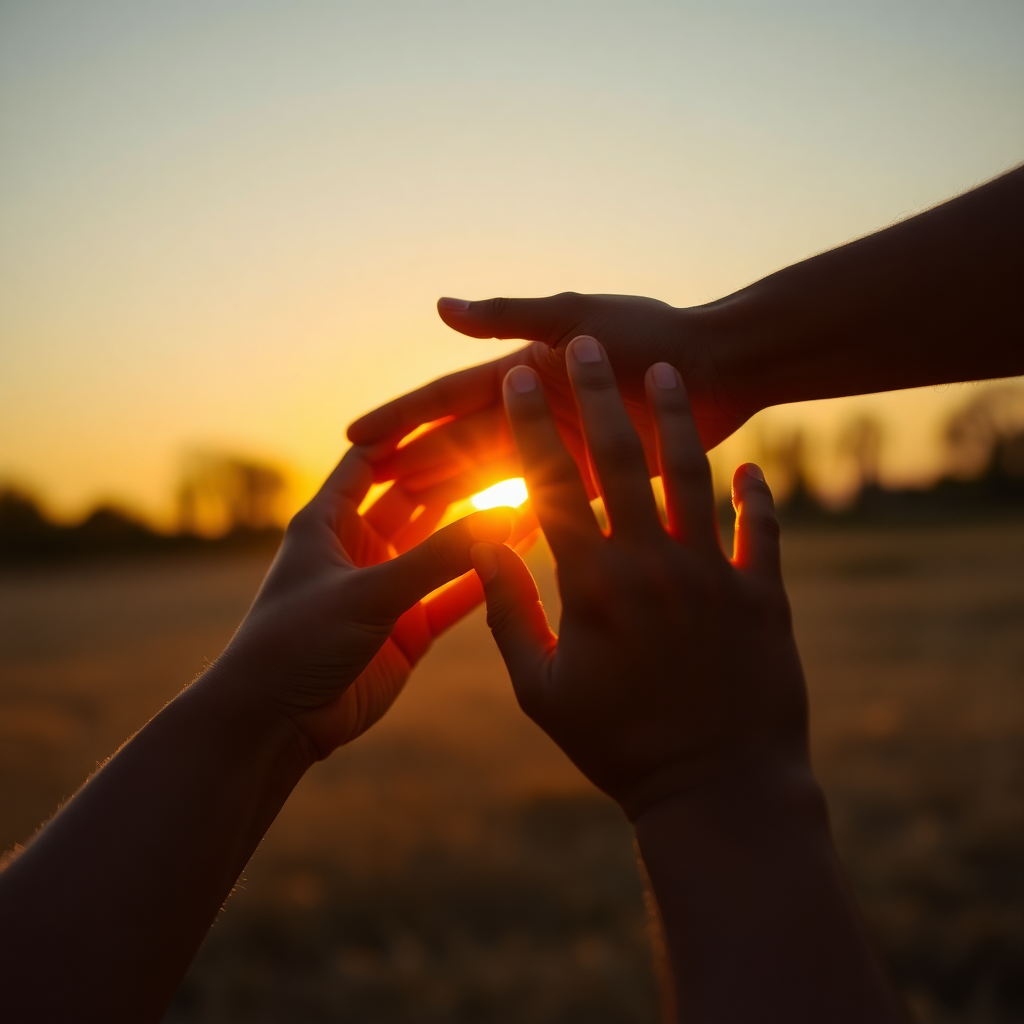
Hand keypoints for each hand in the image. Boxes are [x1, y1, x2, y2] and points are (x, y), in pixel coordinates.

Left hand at [214, 447, 513, 758]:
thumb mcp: (368, 591)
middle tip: (508, 453)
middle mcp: (359, 548)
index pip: (371, 460)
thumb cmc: (297, 642)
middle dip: (457, 478)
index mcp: (328, 521)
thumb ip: (438, 557)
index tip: (460, 410)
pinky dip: (482, 579)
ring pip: (440, 549)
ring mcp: (385, 590)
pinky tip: (518, 556)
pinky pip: (452, 595)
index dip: (410, 436)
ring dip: (475, 529)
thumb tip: (504, 515)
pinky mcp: (407, 630)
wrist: (277, 723)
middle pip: (416, 499)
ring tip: (525, 499)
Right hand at [346, 293, 750, 507]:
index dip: (403, 418)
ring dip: (454, 492)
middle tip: (367, 493)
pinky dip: (514, 514)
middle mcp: (541, 414)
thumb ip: (509, 317)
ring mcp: (567, 450)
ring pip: (496, 477)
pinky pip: (546, 502)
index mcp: (528, 376)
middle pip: (464, 443)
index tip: (355, 439)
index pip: (450, 399)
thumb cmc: (656, 333)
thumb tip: (439, 306)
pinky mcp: (598, 481)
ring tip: (408, 517)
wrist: (728, 368)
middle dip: (417, 463)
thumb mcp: (578, 316)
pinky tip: (482, 535)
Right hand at [468, 336, 806, 816]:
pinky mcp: (763, 595)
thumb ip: (509, 612)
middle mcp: (652, 564)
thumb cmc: (617, 746)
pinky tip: (755, 466)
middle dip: (596, 393)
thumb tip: (481, 546)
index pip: (552, 484)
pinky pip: (760, 529)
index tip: (515, 380)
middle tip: (582, 342)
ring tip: (666, 371)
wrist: (716, 791)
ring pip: (693, 476)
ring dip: (677, 419)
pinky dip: (758, 495)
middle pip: (620, 459)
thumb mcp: (542, 688)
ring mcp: (713, 574)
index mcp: (592, 583)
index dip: (530, 425)